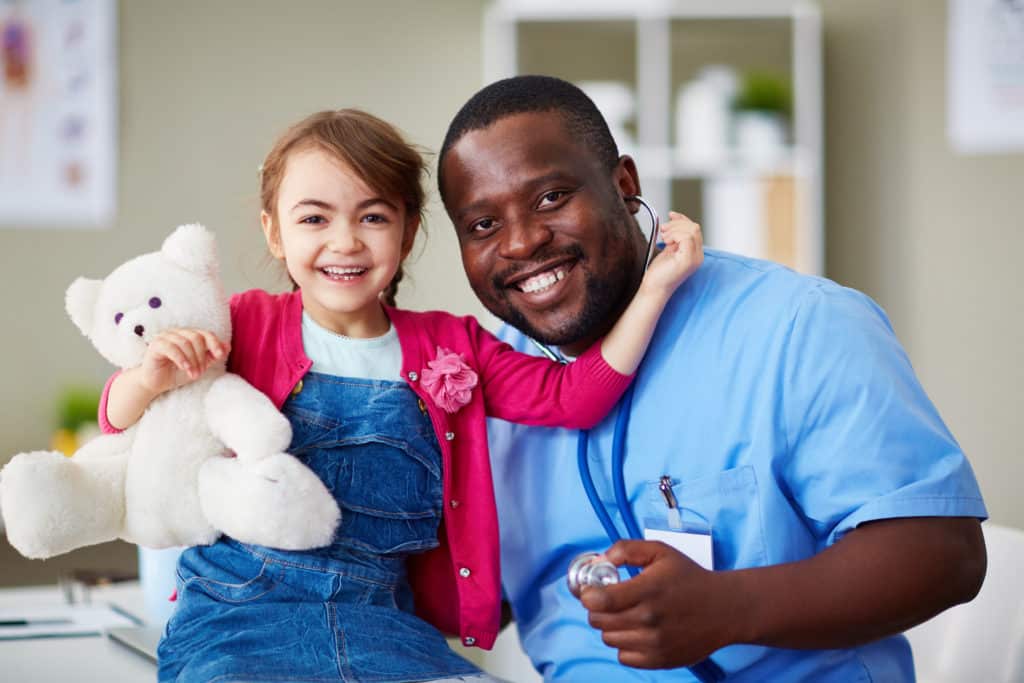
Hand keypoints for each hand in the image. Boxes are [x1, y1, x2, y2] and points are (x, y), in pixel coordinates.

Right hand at [134, 328, 229, 394]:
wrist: (156, 383)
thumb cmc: (176, 373)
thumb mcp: (199, 366)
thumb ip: (212, 356)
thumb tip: (228, 346)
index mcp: (188, 335)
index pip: (205, 334)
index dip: (214, 343)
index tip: (220, 355)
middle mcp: (177, 332)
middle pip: (196, 337)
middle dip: (202, 356)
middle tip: (201, 372)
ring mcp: (165, 337)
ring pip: (185, 343)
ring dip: (193, 360)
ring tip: (194, 374)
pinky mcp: (156, 345)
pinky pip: (172, 348)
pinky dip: (182, 359)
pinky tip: (185, 368)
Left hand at [580, 540, 734, 668]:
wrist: (724, 609)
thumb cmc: (690, 578)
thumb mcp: (660, 552)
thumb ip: (627, 550)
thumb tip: (601, 559)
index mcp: (647, 590)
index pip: (599, 601)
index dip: (588, 594)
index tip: (592, 589)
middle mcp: (649, 620)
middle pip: (599, 621)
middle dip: (597, 609)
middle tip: (609, 600)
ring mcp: (654, 643)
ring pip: (608, 638)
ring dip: (611, 626)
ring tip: (628, 614)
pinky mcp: (659, 660)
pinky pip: (623, 657)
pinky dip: (625, 645)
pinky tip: (638, 631)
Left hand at [638, 211, 702, 298]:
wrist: (654, 287)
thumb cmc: (659, 271)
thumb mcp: (669, 248)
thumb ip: (675, 236)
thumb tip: (674, 217)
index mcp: (695, 253)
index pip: (695, 229)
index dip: (683, 219)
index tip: (671, 215)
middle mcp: (698, 256)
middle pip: (694, 227)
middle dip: (677, 223)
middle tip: (663, 229)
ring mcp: (694, 259)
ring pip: (691, 230)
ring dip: (674, 229)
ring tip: (664, 237)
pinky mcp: (687, 260)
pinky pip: (686, 238)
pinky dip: (674, 235)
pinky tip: (666, 241)